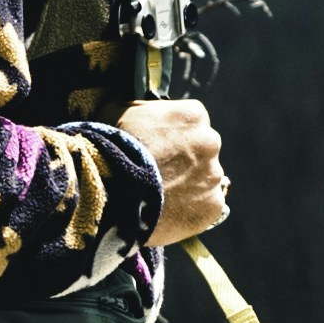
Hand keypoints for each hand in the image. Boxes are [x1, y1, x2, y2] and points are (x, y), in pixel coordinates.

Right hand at [108, 99, 231, 247]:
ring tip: (160, 198)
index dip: (172, 137)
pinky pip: (205, 208)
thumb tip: (142, 108)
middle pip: (201, 151)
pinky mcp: (212, 206)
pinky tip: (168, 214)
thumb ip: (142, 109)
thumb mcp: (120, 110)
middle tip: (159, 174)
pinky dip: (190, 212)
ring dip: (188, 187)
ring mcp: (213, 176)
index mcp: (193, 115)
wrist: (110, 190)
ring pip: (204, 181)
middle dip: (184, 161)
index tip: (158, 149)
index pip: (191, 123)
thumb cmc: (112, 147)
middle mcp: (210, 142)